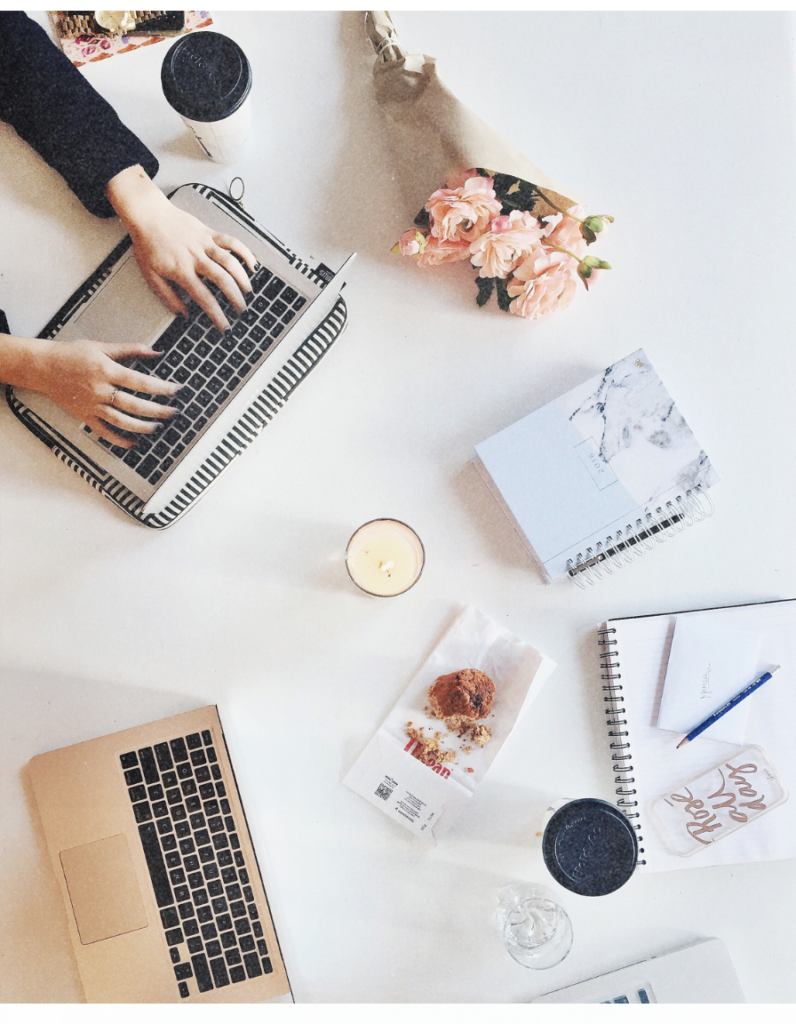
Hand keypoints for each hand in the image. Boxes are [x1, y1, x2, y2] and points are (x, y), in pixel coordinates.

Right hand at [29, 338, 179, 446]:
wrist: (43, 367)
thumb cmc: (70, 354)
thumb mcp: (102, 347)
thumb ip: (131, 350)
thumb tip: (156, 351)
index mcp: (106, 370)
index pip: (141, 382)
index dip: (161, 387)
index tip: (176, 390)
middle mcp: (100, 390)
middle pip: (135, 405)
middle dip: (158, 410)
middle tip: (173, 412)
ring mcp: (92, 405)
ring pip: (122, 421)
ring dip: (142, 427)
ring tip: (158, 427)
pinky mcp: (84, 416)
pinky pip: (104, 432)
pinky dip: (119, 440)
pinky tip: (133, 443)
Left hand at [105, 166, 256, 330]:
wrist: (148, 214)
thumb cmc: (147, 244)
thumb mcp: (151, 276)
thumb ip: (168, 297)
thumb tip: (182, 314)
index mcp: (181, 271)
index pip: (205, 298)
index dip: (217, 315)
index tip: (225, 327)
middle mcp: (196, 257)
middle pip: (223, 280)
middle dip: (236, 298)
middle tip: (241, 311)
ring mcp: (204, 243)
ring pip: (230, 261)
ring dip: (243, 278)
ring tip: (248, 292)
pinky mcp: (209, 232)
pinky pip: (231, 241)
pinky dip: (244, 252)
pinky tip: (252, 264)